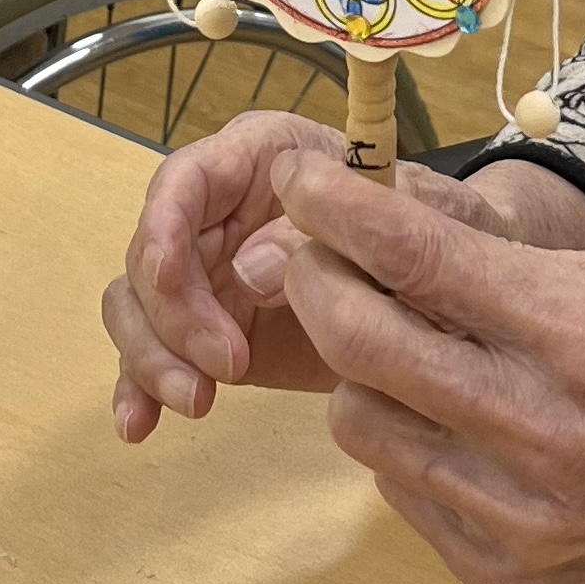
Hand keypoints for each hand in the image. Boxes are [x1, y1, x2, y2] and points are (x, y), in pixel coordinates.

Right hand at [103, 111, 540, 441]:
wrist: (446, 287)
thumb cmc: (429, 228)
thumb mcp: (404, 218)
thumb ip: (335, 230)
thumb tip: (250, 264)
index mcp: (261, 158)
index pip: (187, 178)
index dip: (165, 225)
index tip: (169, 279)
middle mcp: (219, 210)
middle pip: (152, 251)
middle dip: (169, 314)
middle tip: (223, 371)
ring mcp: (208, 272)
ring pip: (139, 303)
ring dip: (151, 356)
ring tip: (197, 404)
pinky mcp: (208, 329)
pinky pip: (153, 350)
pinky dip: (140, 386)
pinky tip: (139, 424)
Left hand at [269, 150, 584, 583]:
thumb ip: (501, 261)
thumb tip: (383, 213)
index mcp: (580, 339)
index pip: (416, 260)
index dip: (339, 211)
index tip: (300, 179)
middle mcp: (543, 435)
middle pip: (360, 343)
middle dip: (316, 278)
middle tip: (313, 249)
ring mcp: (519, 519)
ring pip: (360, 421)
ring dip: (356, 369)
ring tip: (399, 341)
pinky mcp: (506, 576)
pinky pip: (399, 489)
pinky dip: (405, 441)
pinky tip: (452, 417)